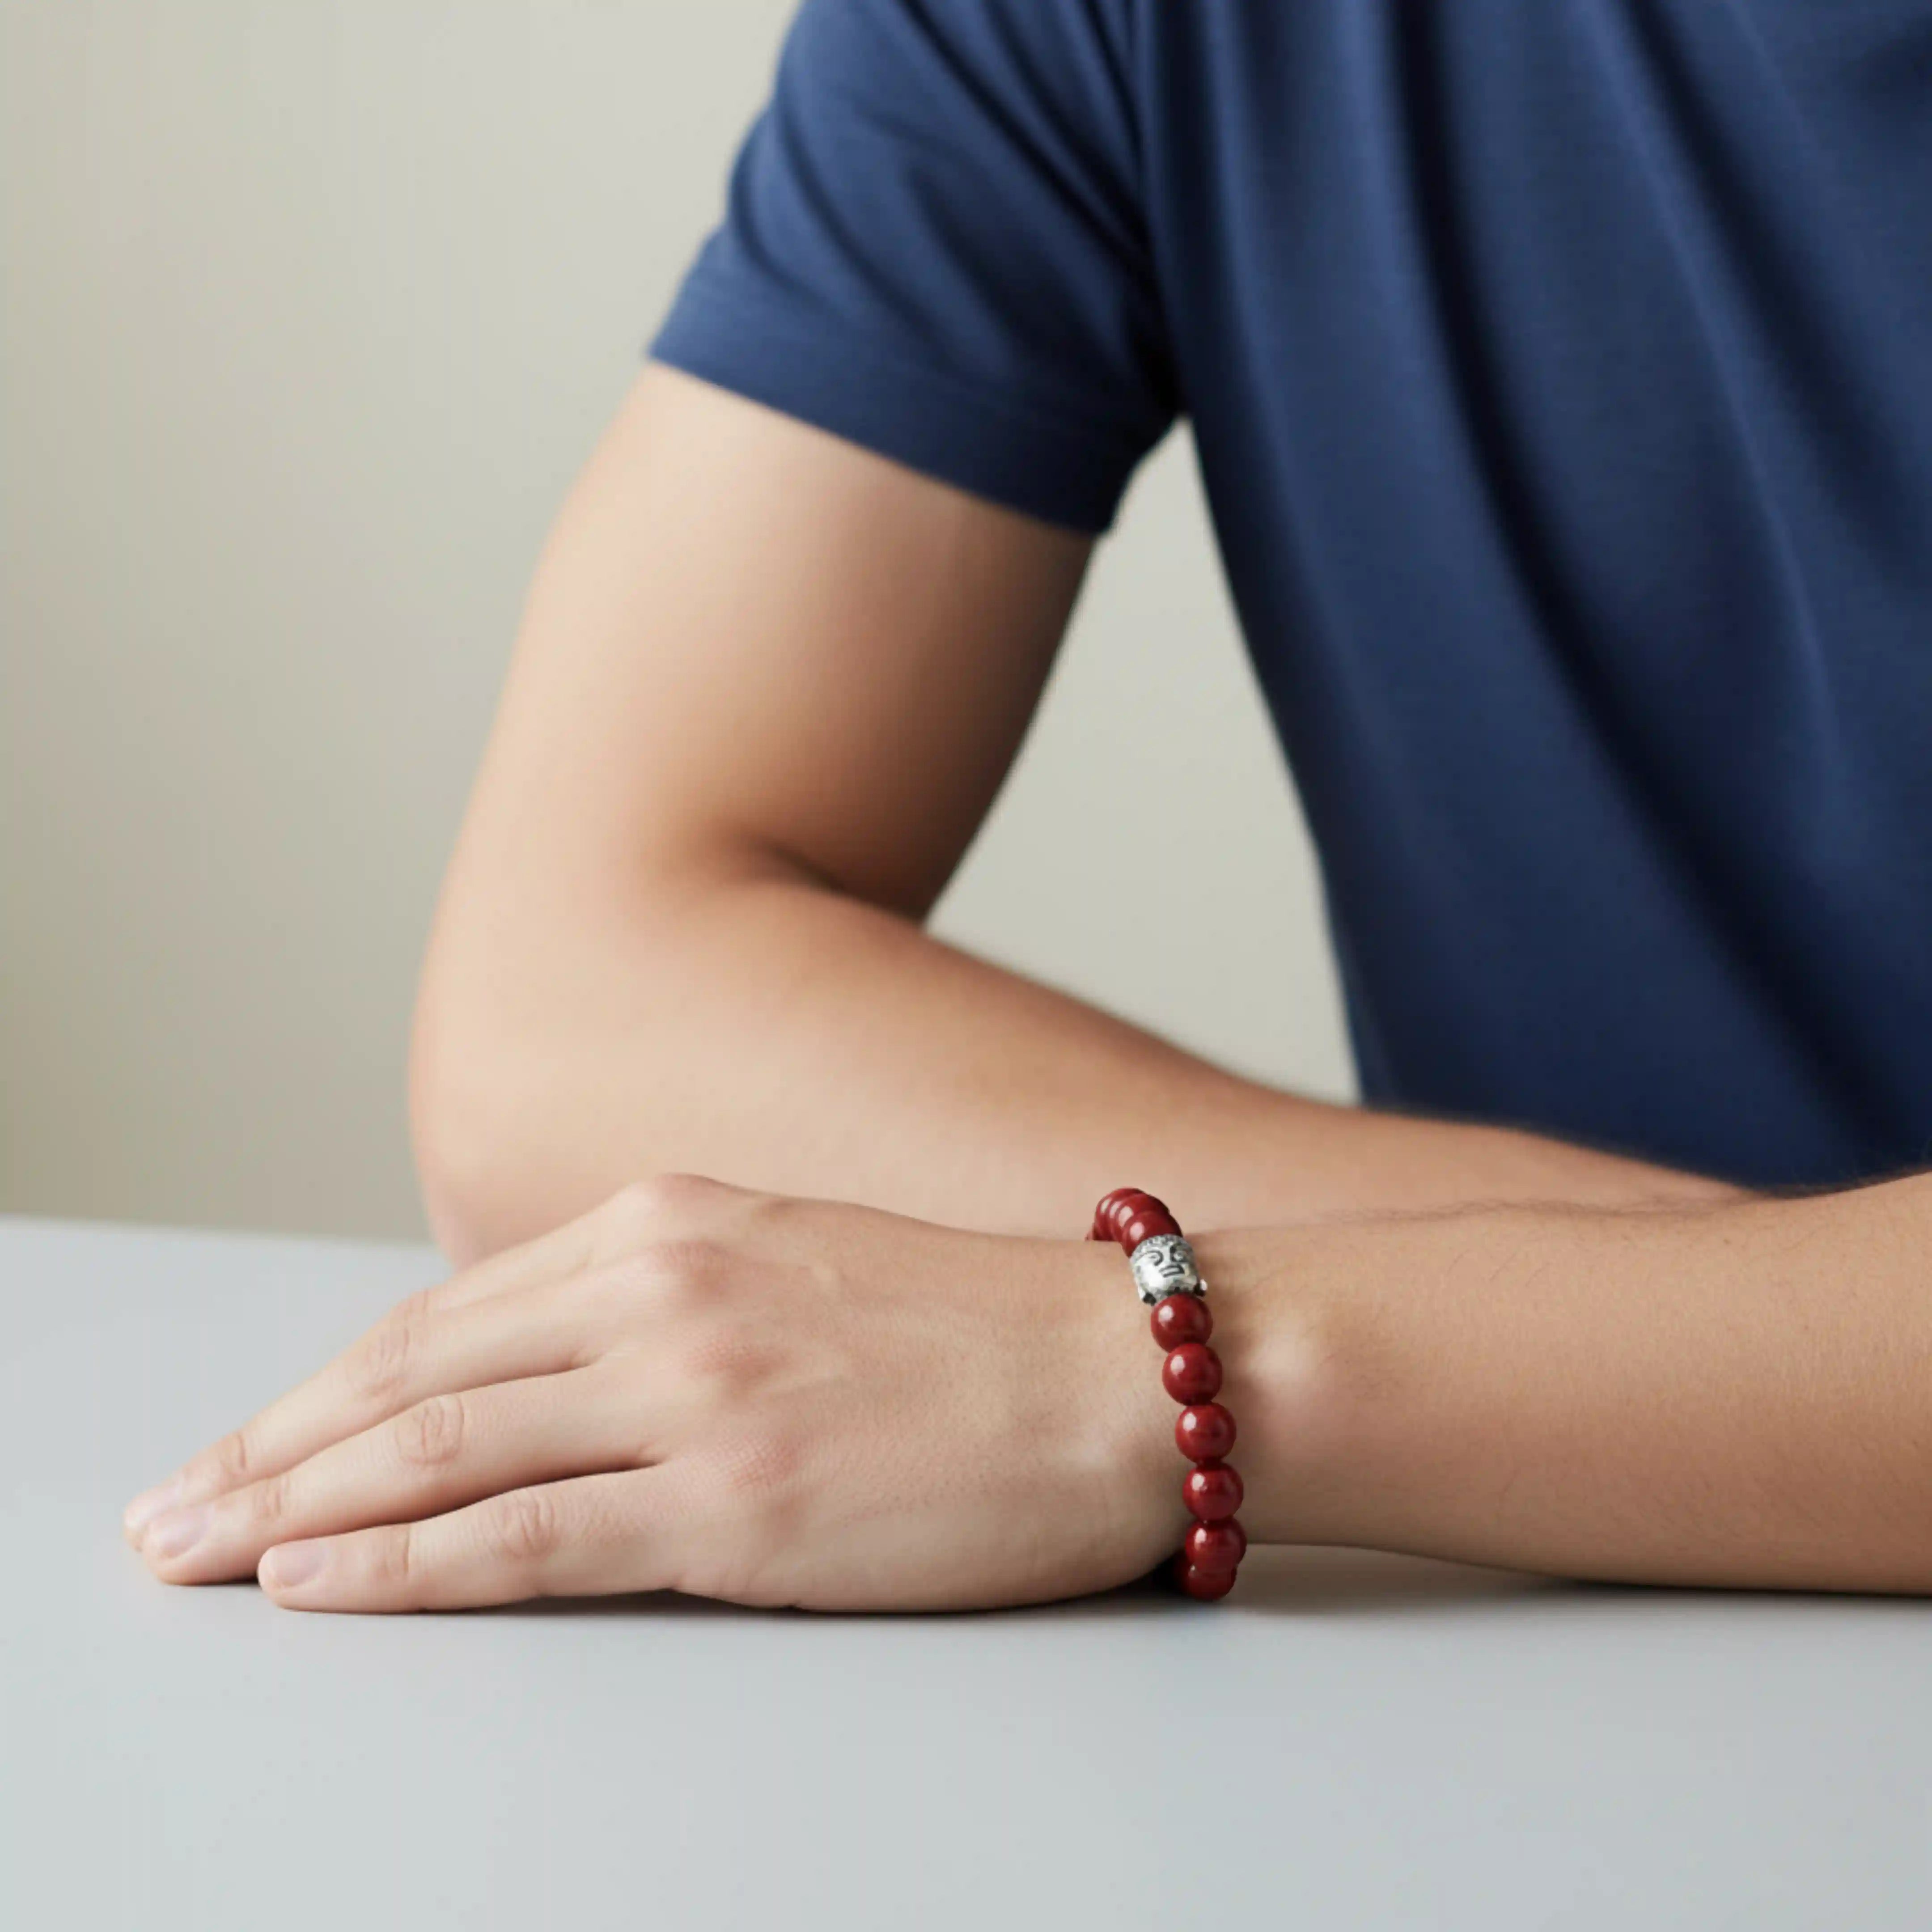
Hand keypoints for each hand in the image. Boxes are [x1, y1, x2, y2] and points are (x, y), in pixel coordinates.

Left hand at [123, 1176, 1182, 1611]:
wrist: (1122, 1367)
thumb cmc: (978, 1331)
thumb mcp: (796, 1266)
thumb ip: (667, 1302)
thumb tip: (547, 1374)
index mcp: (673, 1223)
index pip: (446, 1319)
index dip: (326, 1388)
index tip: (249, 1439)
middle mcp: (661, 1288)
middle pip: (411, 1381)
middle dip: (270, 1449)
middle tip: (173, 1509)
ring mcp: (693, 1391)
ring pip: (438, 1452)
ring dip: (296, 1506)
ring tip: (199, 1553)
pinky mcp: (734, 1502)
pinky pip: (523, 1539)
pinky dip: (400, 1566)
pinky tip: (316, 1584)